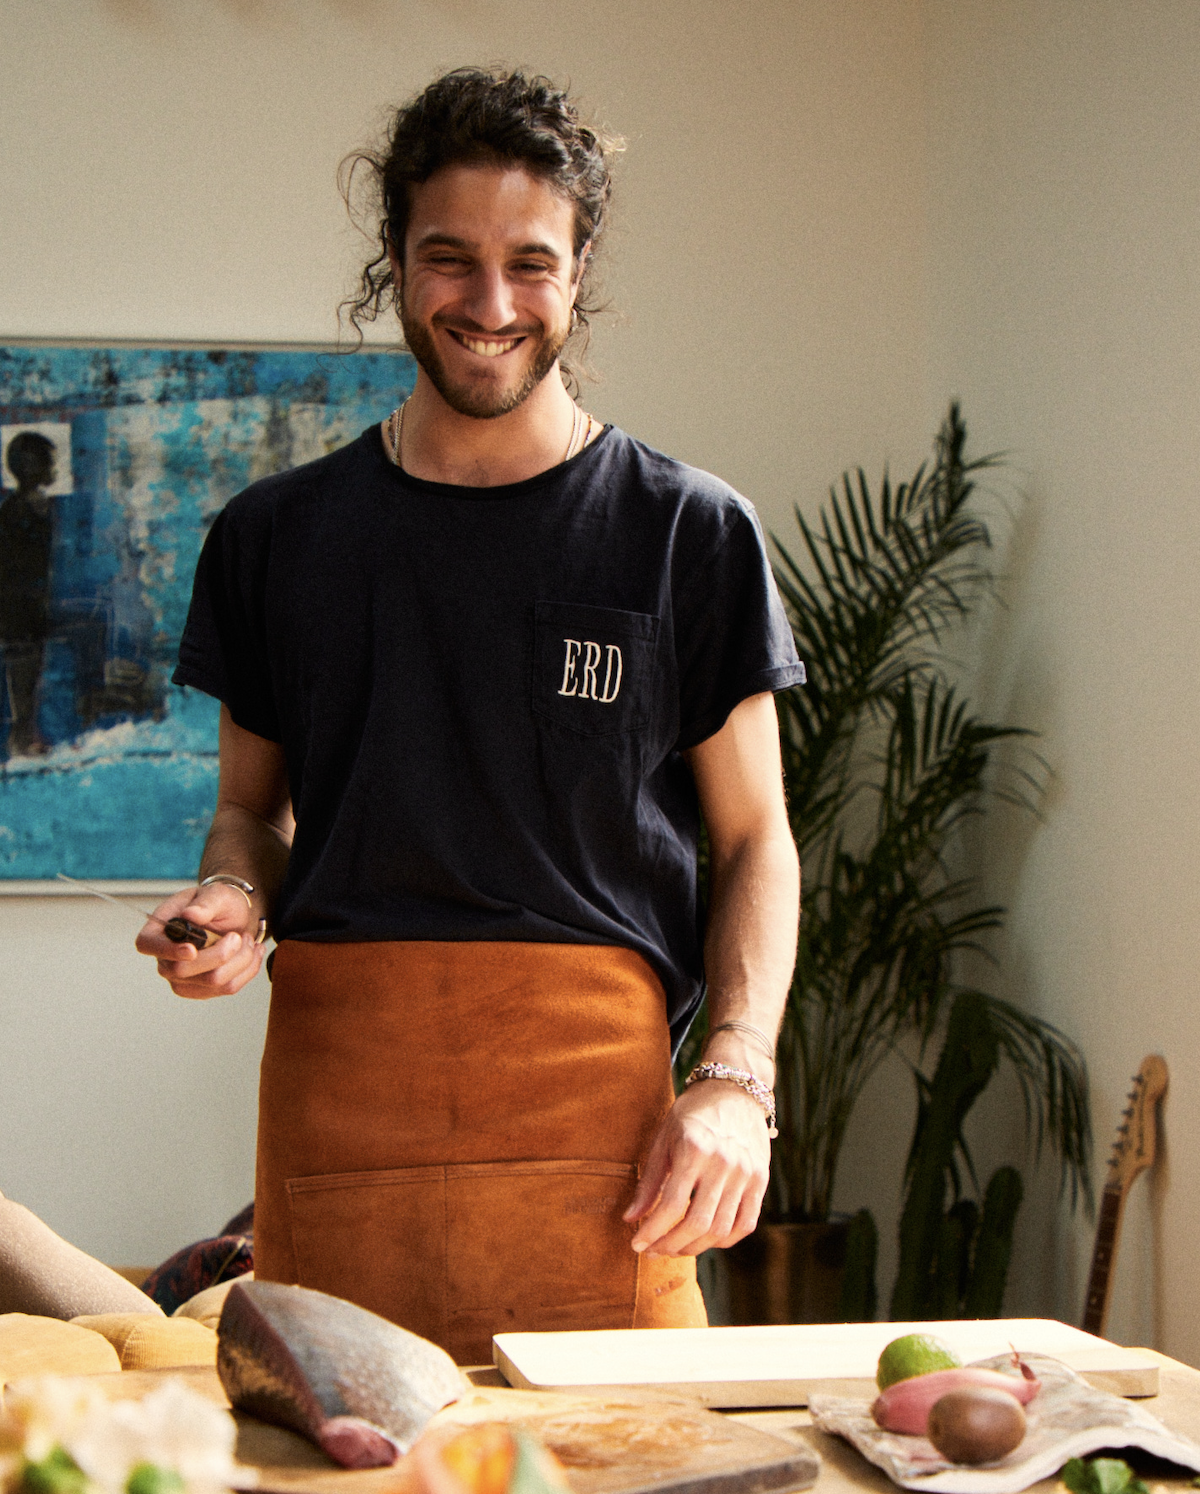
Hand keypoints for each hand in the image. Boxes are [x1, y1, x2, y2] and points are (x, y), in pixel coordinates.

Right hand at [135, 883, 265, 998]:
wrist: (236, 918)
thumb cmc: (220, 904)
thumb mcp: (216, 894)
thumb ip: (206, 904)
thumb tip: (190, 915)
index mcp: (159, 929)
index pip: (147, 944)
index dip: (166, 951)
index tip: (193, 949)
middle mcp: (165, 958)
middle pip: (181, 971)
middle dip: (219, 954)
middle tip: (238, 935)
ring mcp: (182, 979)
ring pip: (212, 982)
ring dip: (240, 960)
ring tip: (247, 939)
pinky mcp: (203, 989)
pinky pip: (228, 988)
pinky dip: (248, 969)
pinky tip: (253, 952)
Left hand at [623, 1077, 770, 1256]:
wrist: (734, 1089)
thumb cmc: (692, 1113)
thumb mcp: (664, 1138)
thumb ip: (649, 1181)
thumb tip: (630, 1219)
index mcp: (694, 1149)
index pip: (671, 1205)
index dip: (652, 1231)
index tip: (637, 1243)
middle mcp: (723, 1163)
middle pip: (697, 1223)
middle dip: (671, 1245)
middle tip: (654, 1250)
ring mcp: (746, 1173)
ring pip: (721, 1229)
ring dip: (695, 1247)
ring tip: (675, 1247)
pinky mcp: (760, 1180)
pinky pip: (745, 1224)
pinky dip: (724, 1240)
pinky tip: (705, 1240)